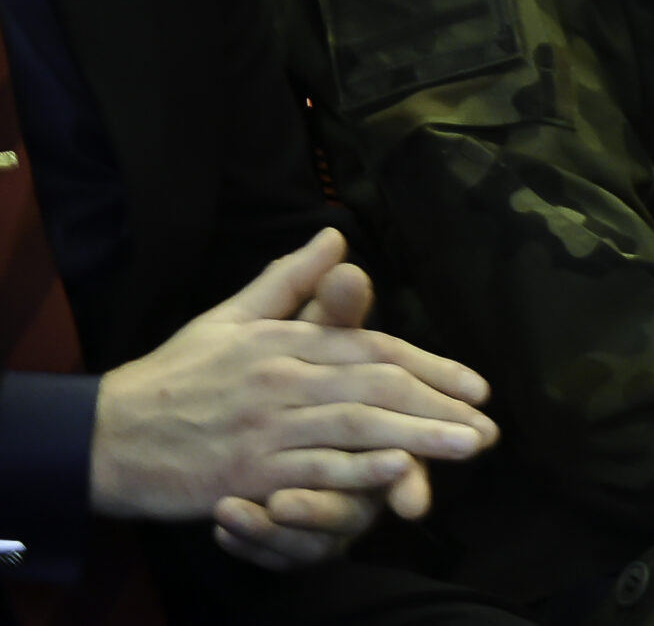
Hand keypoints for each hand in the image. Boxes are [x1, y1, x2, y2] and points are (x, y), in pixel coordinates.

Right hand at [92, 230, 497, 541]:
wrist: (105, 434)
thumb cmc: (178, 375)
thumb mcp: (232, 316)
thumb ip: (290, 280)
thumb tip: (338, 236)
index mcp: (285, 341)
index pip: (372, 349)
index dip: (430, 367)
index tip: (476, 386)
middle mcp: (283, 381)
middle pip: (375, 387)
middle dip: (438, 405)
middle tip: (488, 426)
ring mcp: (266, 430)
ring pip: (354, 429)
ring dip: (417, 439)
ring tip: (466, 447)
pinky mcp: (248, 476)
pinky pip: (314, 473)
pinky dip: (359, 474)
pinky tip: (400, 474)